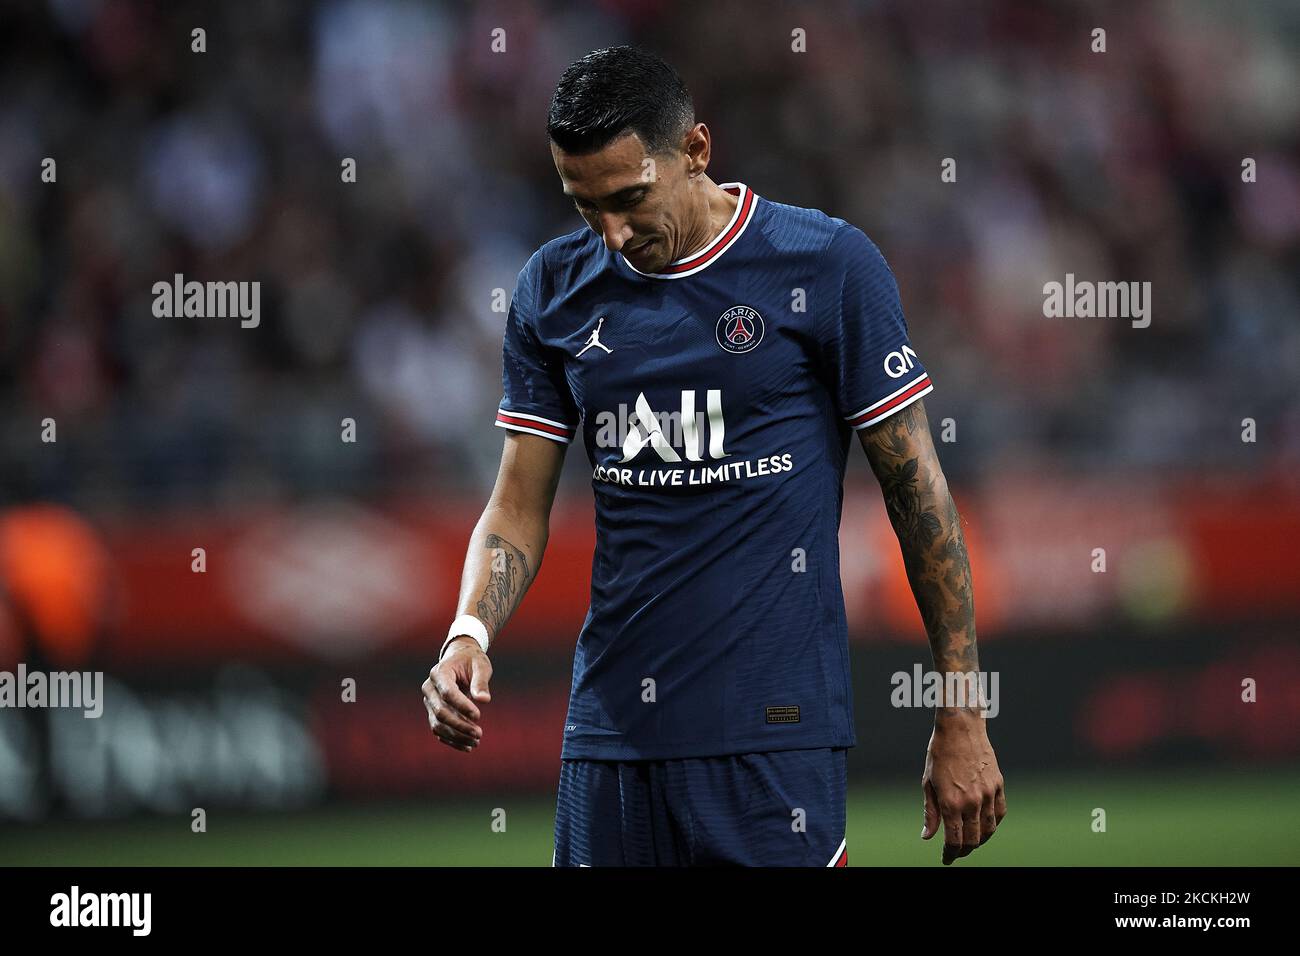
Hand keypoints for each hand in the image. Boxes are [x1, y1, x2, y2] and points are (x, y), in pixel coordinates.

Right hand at [422, 636, 492, 752]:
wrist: (460, 659)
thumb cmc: (472, 661)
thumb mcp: (481, 665)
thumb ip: (481, 681)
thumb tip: (484, 700)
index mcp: (439, 673)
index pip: (448, 693)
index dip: (462, 706)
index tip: (479, 715)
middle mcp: (429, 688)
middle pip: (440, 712)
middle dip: (460, 725)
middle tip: (479, 733)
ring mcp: (429, 702)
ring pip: (437, 724)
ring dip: (456, 736)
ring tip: (476, 742)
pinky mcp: (433, 712)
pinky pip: (439, 730)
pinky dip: (452, 740)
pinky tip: (468, 746)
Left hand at [921, 712, 1006, 863]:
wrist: (960, 728)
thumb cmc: (940, 753)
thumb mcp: (927, 782)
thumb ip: (930, 812)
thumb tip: (928, 836)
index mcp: (950, 802)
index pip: (954, 840)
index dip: (950, 854)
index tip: (946, 859)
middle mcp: (971, 801)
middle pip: (973, 839)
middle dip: (964, 850)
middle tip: (957, 852)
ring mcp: (987, 794)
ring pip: (989, 829)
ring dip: (980, 840)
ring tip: (971, 842)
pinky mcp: (998, 785)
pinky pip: (1000, 812)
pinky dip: (994, 823)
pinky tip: (986, 825)